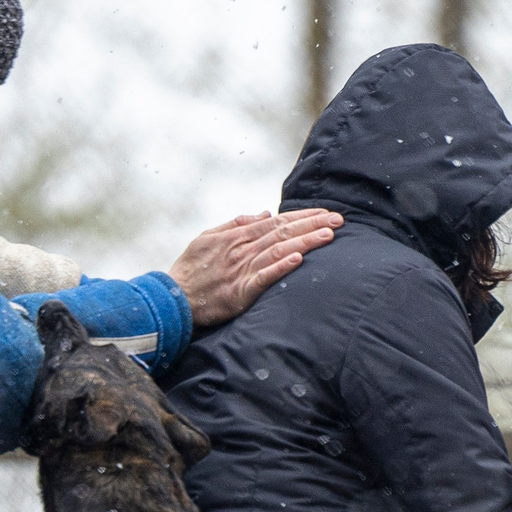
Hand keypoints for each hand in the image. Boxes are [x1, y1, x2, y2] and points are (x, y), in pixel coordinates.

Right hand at [168, 209, 342, 326]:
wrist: (172, 299)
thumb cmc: (189, 269)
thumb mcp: (207, 237)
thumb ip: (236, 223)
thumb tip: (264, 212)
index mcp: (236, 236)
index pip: (276, 222)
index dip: (302, 216)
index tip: (325, 212)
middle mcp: (241, 250)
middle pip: (282, 232)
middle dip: (312, 224)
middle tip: (339, 219)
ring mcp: (241, 270)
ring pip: (278, 251)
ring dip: (305, 242)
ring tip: (329, 235)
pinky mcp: (239, 293)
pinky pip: (263, 278)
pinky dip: (281, 268)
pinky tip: (298, 260)